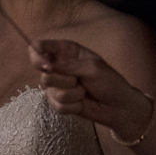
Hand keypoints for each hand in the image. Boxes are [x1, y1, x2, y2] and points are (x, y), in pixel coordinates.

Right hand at [28, 39, 152, 142]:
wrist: (118, 107)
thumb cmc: (109, 82)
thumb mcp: (91, 68)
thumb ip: (66, 65)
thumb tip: (45, 64)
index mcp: (66, 50)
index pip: (38, 47)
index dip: (37, 54)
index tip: (46, 65)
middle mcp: (58, 66)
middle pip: (42, 71)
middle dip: (62, 79)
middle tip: (78, 80)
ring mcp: (57, 85)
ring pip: (50, 90)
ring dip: (72, 93)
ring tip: (84, 91)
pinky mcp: (58, 102)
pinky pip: (56, 105)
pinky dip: (73, 105)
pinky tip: (82, 103)